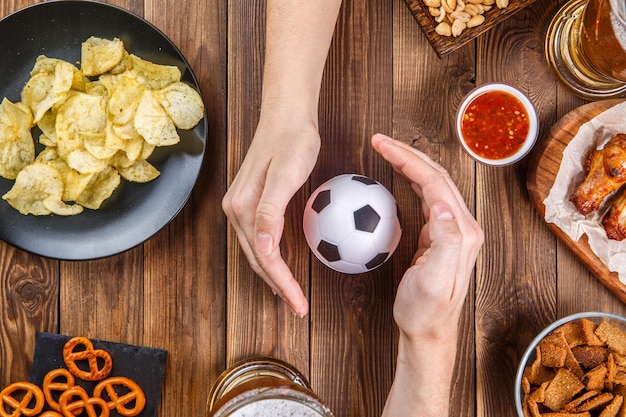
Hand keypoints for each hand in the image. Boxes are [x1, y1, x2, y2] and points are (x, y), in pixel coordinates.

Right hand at [222, 110, 319, 316]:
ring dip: (274, 276)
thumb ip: (271, 211)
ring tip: (291, 295)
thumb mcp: (286, 174)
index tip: (300, 304)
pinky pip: (261, 238)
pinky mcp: (251, 201)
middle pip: (257, 260)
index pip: (264, 257)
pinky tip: (284, 264)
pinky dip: (272, 258)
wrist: (287, 115)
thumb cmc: (293, 141)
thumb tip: (262, 247)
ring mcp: (241, 206)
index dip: (282, 283)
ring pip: (257, 252)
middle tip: (300, 308)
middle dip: (278, 287)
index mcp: (243, 208)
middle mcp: (236, 210)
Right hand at [371, 133, 482, 338]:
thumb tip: (443, 207)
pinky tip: (400, 177)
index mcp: (462, 232)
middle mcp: (463, 227)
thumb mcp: (433, 281)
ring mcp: (454, 230)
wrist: (429, 332)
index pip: (434, 182)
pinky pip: (428, 198)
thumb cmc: (426, 311)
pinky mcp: (442, 236)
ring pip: (433, 183)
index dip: (407, 159)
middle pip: (436, 176)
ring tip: (386, 150)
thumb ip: (445, 242)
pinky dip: (412, 181)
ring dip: (410, 163)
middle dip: (408, 153)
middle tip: (379, 141)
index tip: (381, 145)